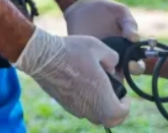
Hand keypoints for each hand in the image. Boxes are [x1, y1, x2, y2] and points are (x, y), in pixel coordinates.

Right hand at [15, 27, 130, 127]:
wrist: (41, 56)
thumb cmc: (71, 50)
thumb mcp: (98, 47)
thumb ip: (112, 58)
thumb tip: (113, 67)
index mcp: (99, 95)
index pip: (119, 114)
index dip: (126, 106)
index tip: (125, 94)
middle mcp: (87, 107)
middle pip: (108, 120)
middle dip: (115, 110)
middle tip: (115, 95)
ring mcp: (74, 108)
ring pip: (94, 116)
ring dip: (102, 107)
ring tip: (100, 87)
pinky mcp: (65, 104)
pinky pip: (82, 111)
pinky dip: (89, 103)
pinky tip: (85, 85)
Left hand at [65, 0, 144, 74]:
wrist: (86, 7)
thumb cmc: (108, 11)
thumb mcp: (121, 13)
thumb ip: (129, 24)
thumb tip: (135, 38)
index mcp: (128, 51)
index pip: (137, 66)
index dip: (136, 67)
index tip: (132, 64)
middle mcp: (115, 59)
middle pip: (121, 77)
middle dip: (119, 77)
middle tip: (115, 68)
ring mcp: (99, 61)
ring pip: (104, 78)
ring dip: (103, 78)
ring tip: (99, 69)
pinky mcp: (84, 59)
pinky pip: (88, 70)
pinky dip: (88, 72)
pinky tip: (87, 65)